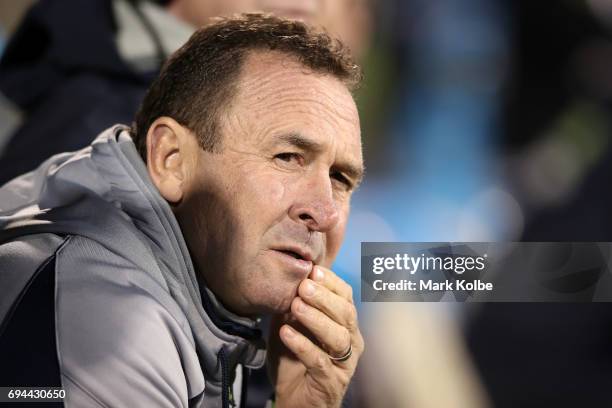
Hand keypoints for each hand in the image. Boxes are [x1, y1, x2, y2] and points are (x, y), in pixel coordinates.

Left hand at [267, 265, 363, 407]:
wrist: (295, 401)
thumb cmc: (295, 363)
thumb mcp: (292, 328)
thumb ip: (293, 307)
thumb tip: (288, 280)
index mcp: (345, 325)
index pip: (346, 297)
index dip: (332, 283)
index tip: (314, 270)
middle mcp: (351, 342)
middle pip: (345, 314)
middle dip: (324, 297)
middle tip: (304, 286)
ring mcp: (344, 363)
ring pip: (337, 336)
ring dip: (316, 318)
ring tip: (295, 306)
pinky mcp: (332, 382)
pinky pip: (319, 361)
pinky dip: (302, 344)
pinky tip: (286, 332)